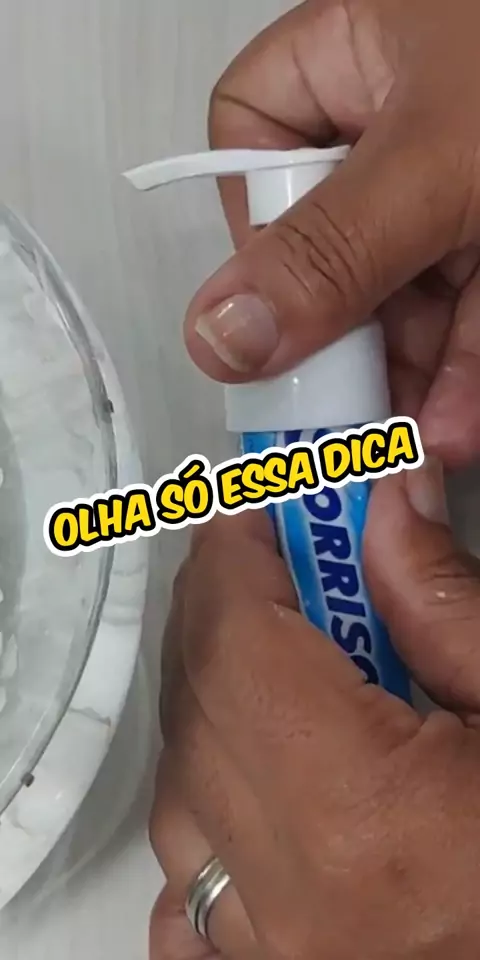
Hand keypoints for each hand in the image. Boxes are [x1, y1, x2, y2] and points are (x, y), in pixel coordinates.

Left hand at [150, 462, 479, 958]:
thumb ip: (446, 602)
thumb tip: (385, 506)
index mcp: (365, 819)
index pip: (234, 645)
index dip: (231, 556)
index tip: (255, 507)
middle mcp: (297, 897)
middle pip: (198, 705)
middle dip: (223, 607)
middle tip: (278, 556)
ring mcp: (277, 948)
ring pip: (181, 789)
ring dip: (213, 694)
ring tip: (281, 649)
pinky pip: (189, 885)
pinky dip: (204, 806)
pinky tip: (246, 770)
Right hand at [184, 0, 479, 466]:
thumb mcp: (441, 161)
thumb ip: (329, 252)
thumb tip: (216, 337)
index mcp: (354, 56)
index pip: (254, 140)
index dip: (257, 233)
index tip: (278, 308)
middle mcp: (399, 114)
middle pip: (332, 242)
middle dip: (350, 339)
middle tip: (345, 418)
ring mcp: (457, 176)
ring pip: (407, 288)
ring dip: (414, 374)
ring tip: (415, 444)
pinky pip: (469, 306)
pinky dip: (468, 367)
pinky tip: (462, 422)